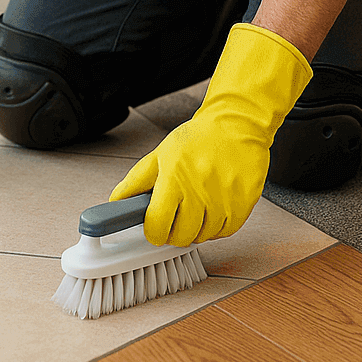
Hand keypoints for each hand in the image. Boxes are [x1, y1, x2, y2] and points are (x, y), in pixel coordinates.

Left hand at [110, 23, 311, 246]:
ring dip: (197, 228)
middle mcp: (200, 191)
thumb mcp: (160, 154)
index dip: (153, 231)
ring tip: (198, 206)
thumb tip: (116, 202)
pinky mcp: (244, 205)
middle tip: (176, 216)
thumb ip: (136, 181)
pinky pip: (225, 232)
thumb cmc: (198, 139)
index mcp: (175, 178)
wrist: (236, 125)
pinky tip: (214, 207)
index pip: (157, 225)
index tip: (155, 227)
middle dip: (174, 231)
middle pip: (181, 237)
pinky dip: (217, 226)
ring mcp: (224, 200)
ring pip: (204, 237)